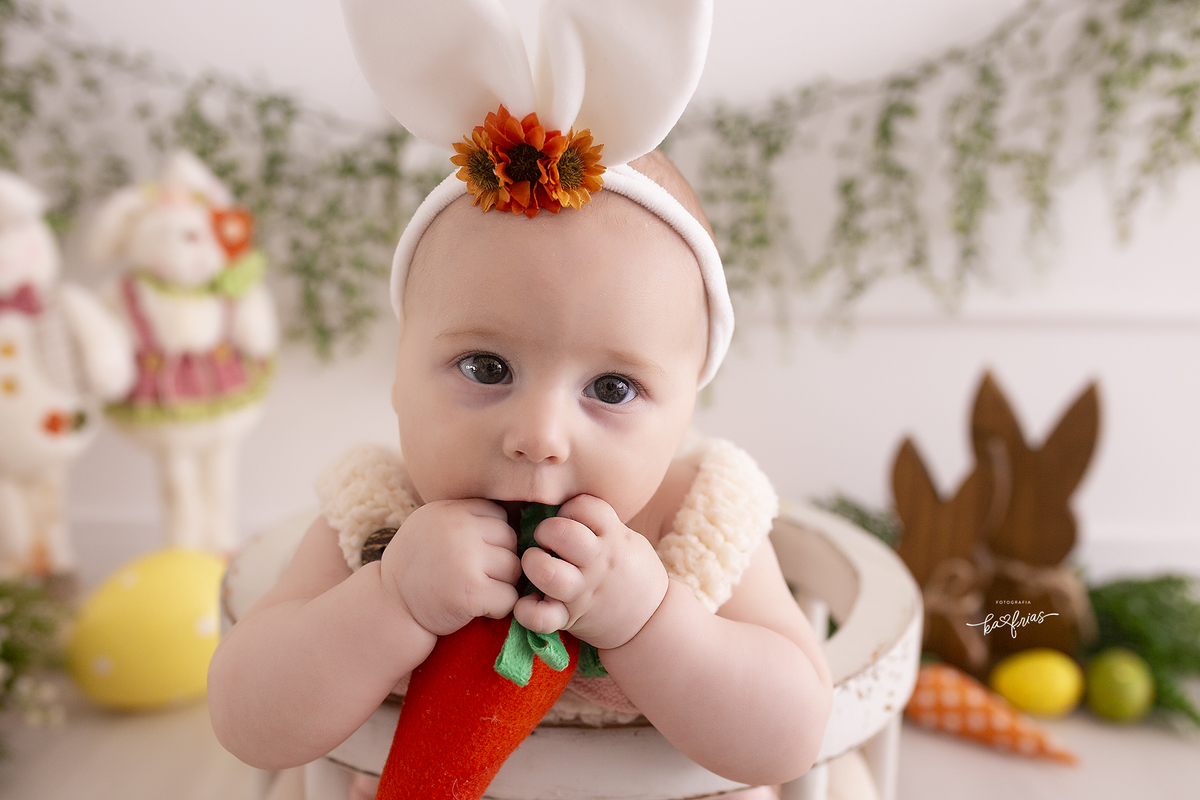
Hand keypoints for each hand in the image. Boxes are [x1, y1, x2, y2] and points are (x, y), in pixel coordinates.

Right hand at [379, 499, 522, 635]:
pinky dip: (498, 608)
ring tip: (473, 590)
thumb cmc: (417, 567)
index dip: (492, 539)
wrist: (390, 608)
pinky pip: (509, 598)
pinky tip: (474, 607)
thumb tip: (517, 515)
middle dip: (499, 561)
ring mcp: (466, 559)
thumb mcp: (431, 526)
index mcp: (450, 510)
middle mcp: (459, 529)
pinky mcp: (472, 592)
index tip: (473, 555)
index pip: (499, 516)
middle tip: (474, 576)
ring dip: (501, 585)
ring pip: (514, 569)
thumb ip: (465, 517)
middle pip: (510, 540)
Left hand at [513, 495, 668, 649]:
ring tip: (536, 564)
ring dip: (533, 564)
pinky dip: (527, 610)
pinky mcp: (570, 619)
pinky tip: (528, 601)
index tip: (569, 520)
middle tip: (547, 541)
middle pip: (562, 534)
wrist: (650, 619)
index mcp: (613, 539)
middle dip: (545, 531)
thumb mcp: (625, 538)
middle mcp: (597, 563)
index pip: (584, 507)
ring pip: (547, 573)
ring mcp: (583, 592)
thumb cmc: (629, 569)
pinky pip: (541, 618)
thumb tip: (561, 501)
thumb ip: (598, 523)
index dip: (570, 508)